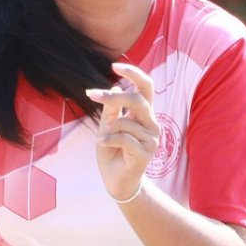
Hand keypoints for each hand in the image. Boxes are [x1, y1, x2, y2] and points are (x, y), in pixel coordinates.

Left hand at [87, 62, 159, 202]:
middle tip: (93, 94)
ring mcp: (151, 139)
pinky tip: (103, 145)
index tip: (114, 66)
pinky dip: (108, 140)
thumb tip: (116, 85)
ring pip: (126, 122)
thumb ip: (112, 108)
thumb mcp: (108, 125)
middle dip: (115, 96)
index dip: (134, 74)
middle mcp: (152, 124)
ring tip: (104, 140)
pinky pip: (123, 138)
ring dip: (108, 130)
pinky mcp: (145, 153)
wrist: (116, 180)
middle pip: (138, 100)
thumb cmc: (113, 151)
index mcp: (144, 114)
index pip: (146, 88)